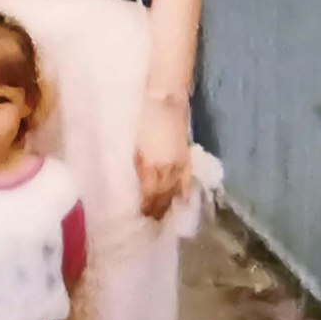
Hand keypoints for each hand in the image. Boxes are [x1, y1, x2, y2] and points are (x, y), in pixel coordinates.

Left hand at [133, 99, 190, 221]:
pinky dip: (184, 190)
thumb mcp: (134, 146)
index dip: (146, 206)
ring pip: (175, 189)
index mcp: (151, 166)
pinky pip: (186, 177)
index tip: (141, 215)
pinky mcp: (185, 154)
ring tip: (164, 215)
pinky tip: (183, 199)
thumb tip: (140, 184)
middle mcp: (167, 168)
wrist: (164, 98)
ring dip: (169, 203)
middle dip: (157, 209)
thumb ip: (139, 166)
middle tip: (151, 221)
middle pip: (163, 195)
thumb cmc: (143, 119)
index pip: (150, 193)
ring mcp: (179, 162)